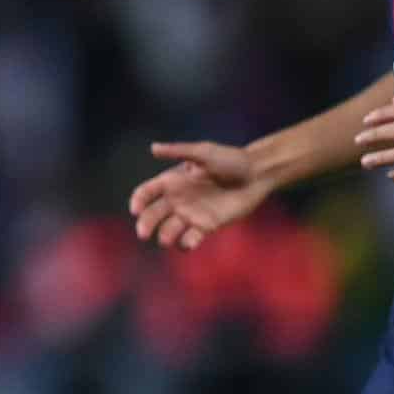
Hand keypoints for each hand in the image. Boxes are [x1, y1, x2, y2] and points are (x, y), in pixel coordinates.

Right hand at [128, 140, 267, 250]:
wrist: (257, 175)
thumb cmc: (231, 160)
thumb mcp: (204, 153)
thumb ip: (179, 152)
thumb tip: (153, 148)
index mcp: (172, 181)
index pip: (147, 193)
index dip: (138, 201)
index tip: (136, 210)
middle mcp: (177, 200)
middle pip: (153, 215)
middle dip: (146, 224)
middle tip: (143, 233)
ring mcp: (190, 214)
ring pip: (169, 230)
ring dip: (164, 236)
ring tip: (166, 239)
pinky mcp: (206, 227)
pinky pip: (190, 239)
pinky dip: (186, 244)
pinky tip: (188, 242)